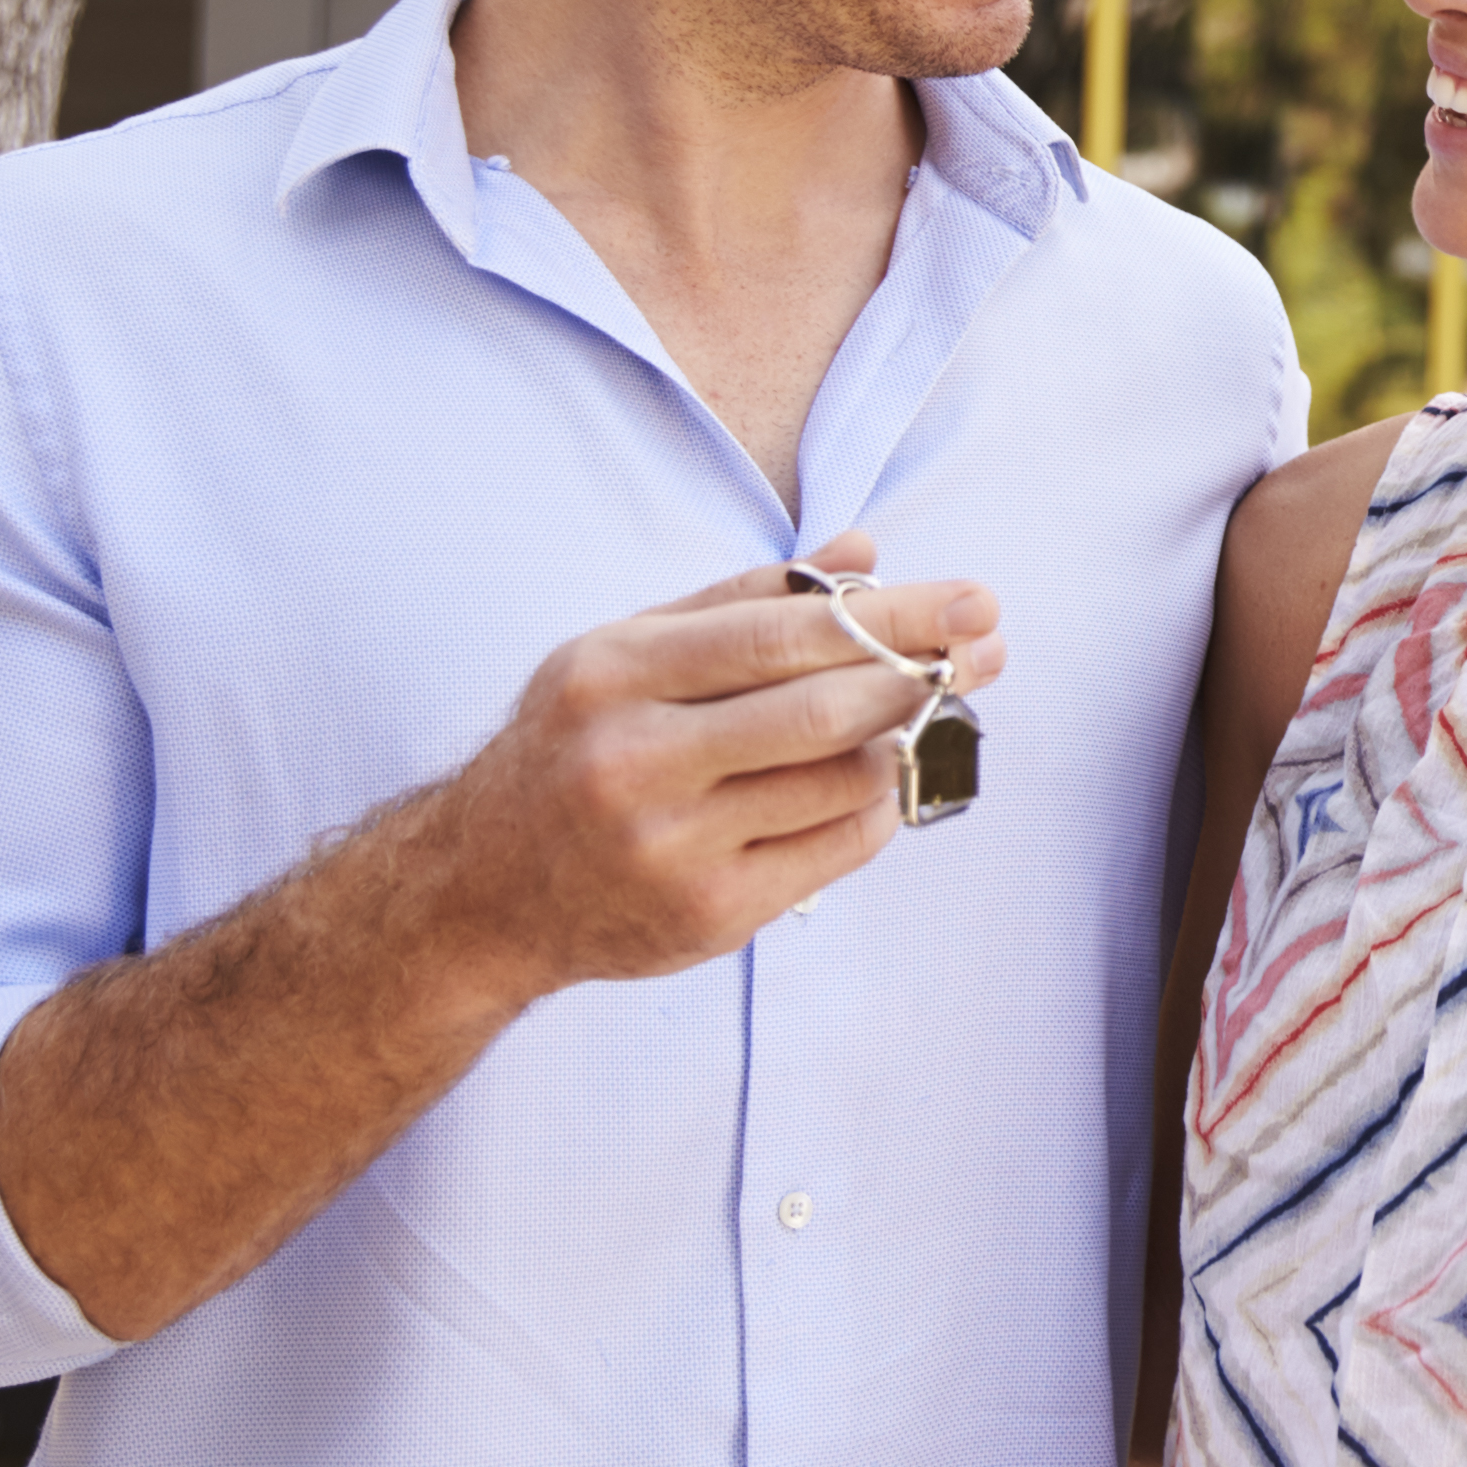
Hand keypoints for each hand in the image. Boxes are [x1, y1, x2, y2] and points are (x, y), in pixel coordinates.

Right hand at [418, 533, 1006, 997]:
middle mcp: (635, 762)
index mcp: (613, 675)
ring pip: (842, 782)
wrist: (480, 893)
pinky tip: (870, 785)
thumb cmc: (574, 747)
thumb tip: (864, 550)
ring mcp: (672, 847)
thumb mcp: (626, 652)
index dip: (895, 615)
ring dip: (898, 743)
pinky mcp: (708, 916)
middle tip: (985, 650)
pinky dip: (874, 810)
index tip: (973, 600)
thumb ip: (744, 597)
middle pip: (823, 711)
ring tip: (910, 715)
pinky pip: (836, 850)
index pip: (783, 634)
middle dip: (923, 673)